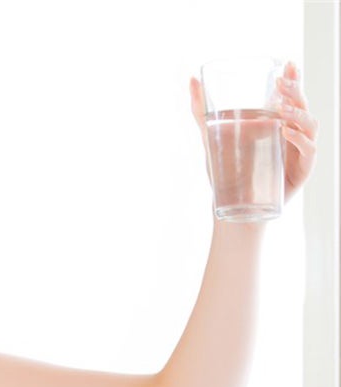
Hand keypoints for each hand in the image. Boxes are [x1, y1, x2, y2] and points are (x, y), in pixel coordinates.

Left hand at [189, 61, 317, 203]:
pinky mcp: (301, 171)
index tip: (287, 62)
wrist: (234, 208)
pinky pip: (308, 152)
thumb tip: (191, 80)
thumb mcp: (212, 138)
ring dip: (299, 114)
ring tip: (282, 108)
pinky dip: (300, 140)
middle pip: (302, 106)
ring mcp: (298, 152)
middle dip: (295, 91)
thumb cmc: (227, 173)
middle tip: (281, 83)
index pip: (290, 95)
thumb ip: (201, 111)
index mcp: (277, 123)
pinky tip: (287, 132)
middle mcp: (292, 134)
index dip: (293, 78)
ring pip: (309, 126)